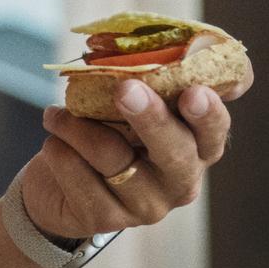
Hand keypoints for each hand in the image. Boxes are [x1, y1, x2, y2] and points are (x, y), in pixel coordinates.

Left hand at [19, 81, 239, 240]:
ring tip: (55, 116)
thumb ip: (139, 85)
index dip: (210, 113)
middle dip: (151, 118)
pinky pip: (78, 174)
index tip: (194, 91)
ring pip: (113, 157)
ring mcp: (147, 205)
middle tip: (126, 89)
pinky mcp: (107, 219)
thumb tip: (131, 48)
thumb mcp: (123, 111)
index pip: (215, 130)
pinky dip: (58, 150)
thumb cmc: (102, 136)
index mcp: (195, 147)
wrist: (56, 189)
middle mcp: (180, 181)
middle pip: (176, 151)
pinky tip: (53, 144)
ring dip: (75, 127)